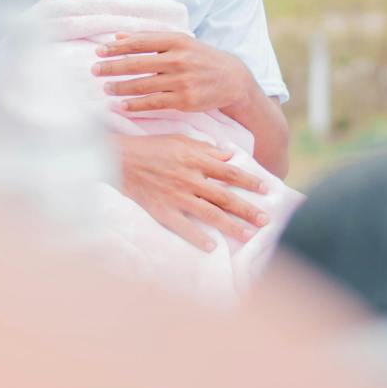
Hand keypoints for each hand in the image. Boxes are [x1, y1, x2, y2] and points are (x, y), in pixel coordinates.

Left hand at [92, 31, 250, 114]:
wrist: (232, 78)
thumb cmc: (200, 58)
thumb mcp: (181, 42)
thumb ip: (150, 38)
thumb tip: (118, 36)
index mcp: (177, 40)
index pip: (140, 42)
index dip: (117, 47)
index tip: (99, 50)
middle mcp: (179, 59)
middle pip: (137, 63)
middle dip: (112, 67)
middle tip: (95, 70)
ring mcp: (182, 81)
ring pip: (143, 85)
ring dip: (120, 87)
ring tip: (105, 88)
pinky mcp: (185, 100)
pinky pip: (154, 103)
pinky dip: (136, 104)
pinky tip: (122, 105)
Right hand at [118, 133, 269, 251]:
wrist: (119, 159)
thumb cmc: (151, 147)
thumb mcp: (179, 140)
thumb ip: (204, 148)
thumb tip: (228, 155)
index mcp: (195, 159)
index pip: (229, 172)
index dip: (249, 180)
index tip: (266, 189)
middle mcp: (189, 179)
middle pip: (224, 196)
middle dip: (247, 209)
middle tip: (265, 220)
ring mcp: (176, 196)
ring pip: (209, 214)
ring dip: (231, 226)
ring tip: (248, 235)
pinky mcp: (162, 210)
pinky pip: (183, 227)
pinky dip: (198, 237)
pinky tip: (212, 247)